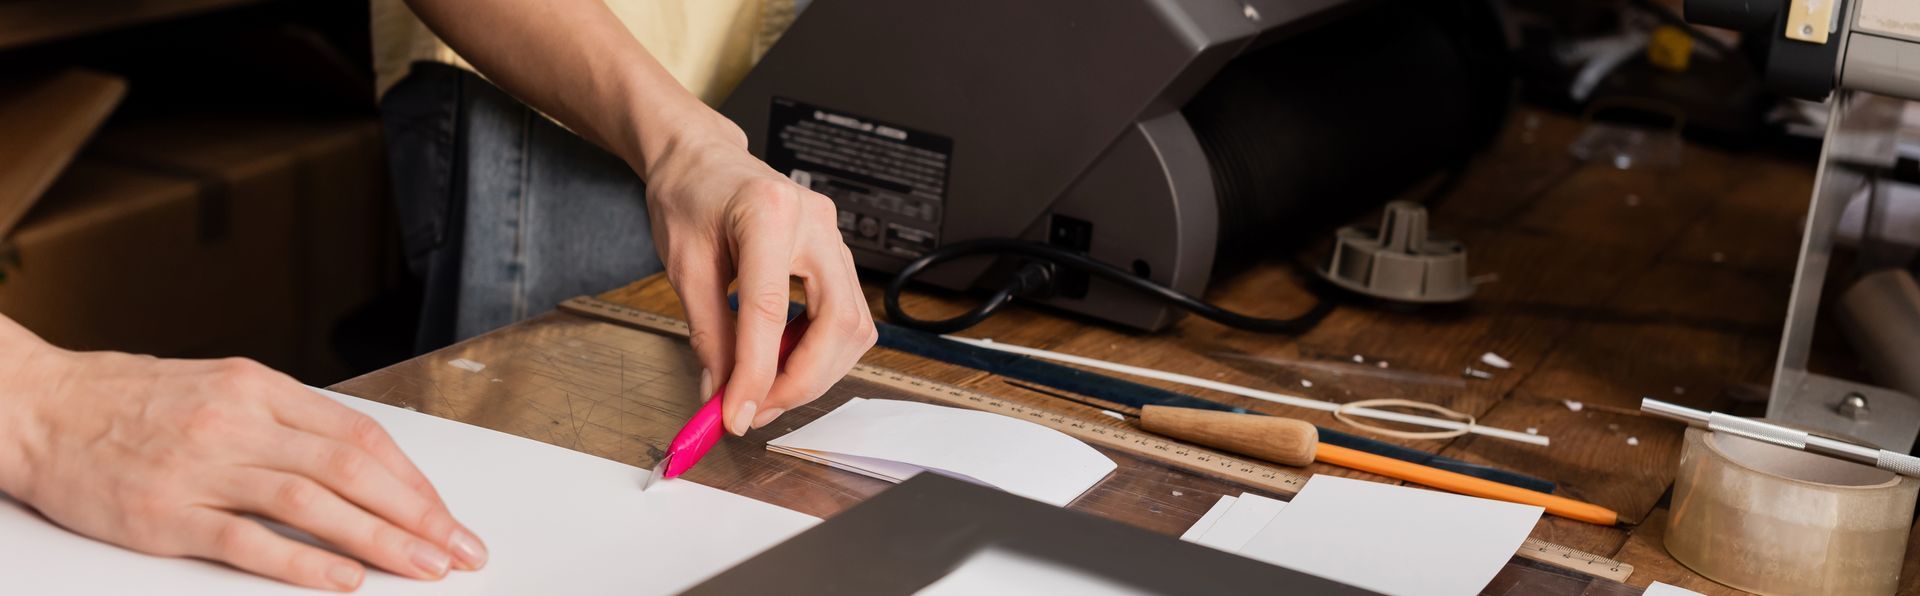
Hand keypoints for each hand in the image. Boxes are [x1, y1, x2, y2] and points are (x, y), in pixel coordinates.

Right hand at [0, 347, 486, 590]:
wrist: (36, 409)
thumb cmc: (128, 400)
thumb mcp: (220, 387)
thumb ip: (286, 419)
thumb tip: (361, 459)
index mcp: (259, 387)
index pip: (362, 436)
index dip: (415, 480)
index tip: (448, 515)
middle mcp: (239, 424)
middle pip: (353, 469)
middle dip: (419, 515)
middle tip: (461, 550)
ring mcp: (203, 470)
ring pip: (315, 504)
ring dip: (381, 540)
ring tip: (427, 568)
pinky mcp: (167, 516)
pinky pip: (250, 542)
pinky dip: (305, 563)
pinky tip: (347, 580)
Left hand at [642, 118, 877, 435]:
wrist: (702, 160)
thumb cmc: (689, 195)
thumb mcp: (684, 266)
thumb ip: (708, 334)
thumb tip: (721, 393)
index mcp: (766, 213)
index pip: (770, 310)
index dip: (756, 374)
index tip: (736, 415)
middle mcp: (814, 222)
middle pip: (838, 323)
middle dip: (802, 381)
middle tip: (756, 410)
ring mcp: (834, 237)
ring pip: (854, 326)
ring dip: (815, 372)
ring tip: (766, 389)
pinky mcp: (838, 254)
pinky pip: (848, 316)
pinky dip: (820, 352)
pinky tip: (784, 360)